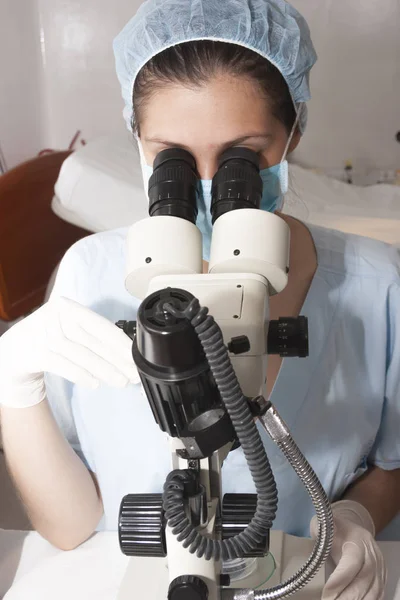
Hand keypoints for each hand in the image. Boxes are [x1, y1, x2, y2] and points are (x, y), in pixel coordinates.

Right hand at [0, 297, 139, 408]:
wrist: (13, 350)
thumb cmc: (49, 339)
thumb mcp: (68, 328)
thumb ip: (92, 336)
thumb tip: (125, 353)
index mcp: (69, 307)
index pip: (101, 326)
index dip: (121, 343)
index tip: (137, 357)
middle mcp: (55, 317)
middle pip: (93, 341)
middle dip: (117, 360)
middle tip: (134, 373)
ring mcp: (43, 334)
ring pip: (81, 355)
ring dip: (104, 370)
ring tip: (120, 381)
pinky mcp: (35, 353)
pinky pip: (64, 366)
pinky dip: (81, 375)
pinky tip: (95, 383)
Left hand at [310, 500, 386, 599]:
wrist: (355, 532)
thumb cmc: (337, 531)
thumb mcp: (326, 524)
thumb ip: (321, 528)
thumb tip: (318, 528)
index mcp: (358, 541)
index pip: (352, 562)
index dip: (340, 579)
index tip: (327, 593)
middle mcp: (372, 556)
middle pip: (363, 581)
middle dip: (347, 596)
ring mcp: (379, 570)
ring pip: (372, 592)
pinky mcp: (381, 581)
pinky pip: (377, 596)